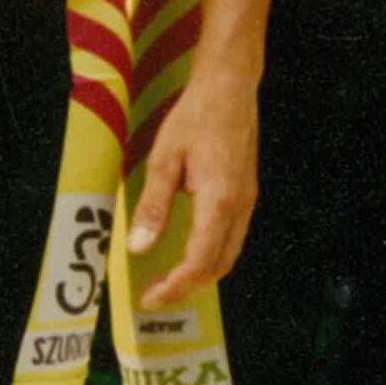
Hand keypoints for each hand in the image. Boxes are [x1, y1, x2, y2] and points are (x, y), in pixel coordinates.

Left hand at [127, 68, 258, 309]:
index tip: (149, 298)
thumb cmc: (196, 116)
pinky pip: (232, 237)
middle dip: (187, 287)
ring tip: (168, 278)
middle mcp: (239, 206)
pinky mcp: (247, 192)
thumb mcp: (164, 159)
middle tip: (154, 293)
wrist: (231, 86)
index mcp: (219, 200)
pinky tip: (188, 249)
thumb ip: (152, 206)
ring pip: (229, 254)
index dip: (175, 287)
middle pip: (219, 266)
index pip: (199, 261)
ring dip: (200, 273)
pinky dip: (211, 255)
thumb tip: (138, 248)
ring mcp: (247, 199)